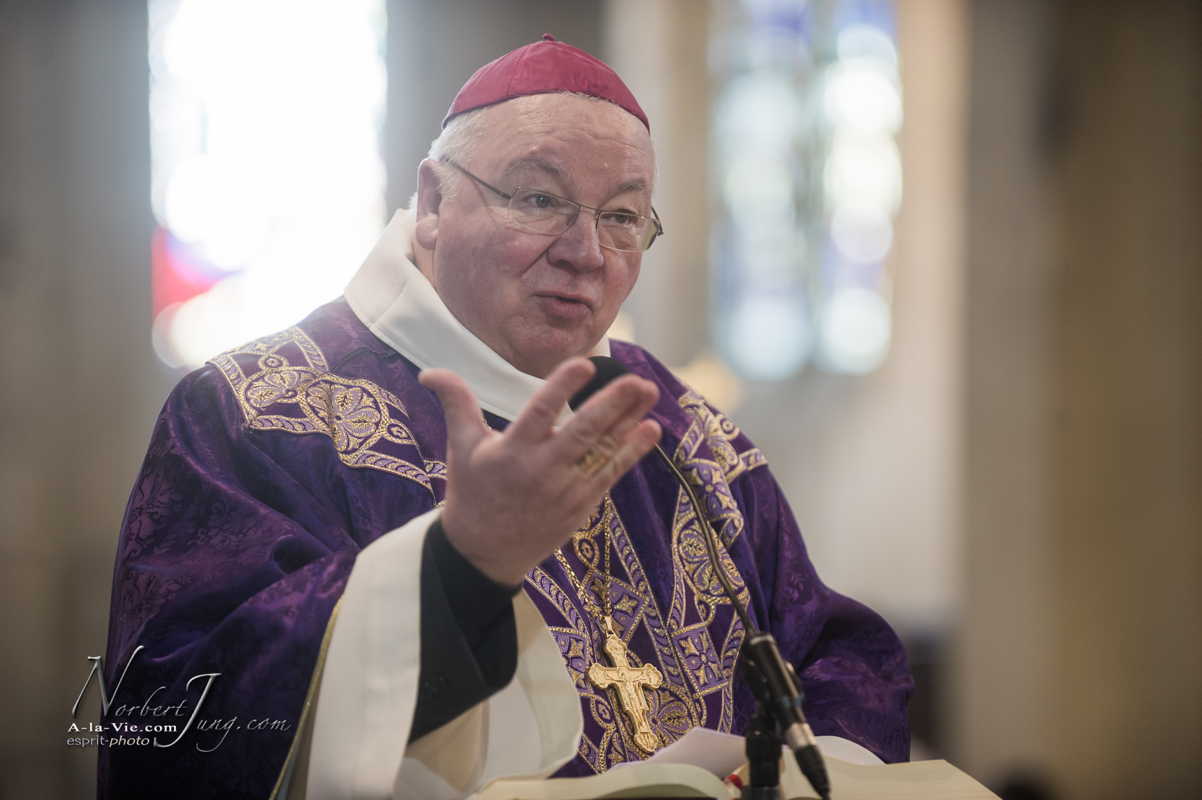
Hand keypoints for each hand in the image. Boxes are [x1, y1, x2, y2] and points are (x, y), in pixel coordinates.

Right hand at [419, 358, 661, 586]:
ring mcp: (565, 489)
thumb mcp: (461, 447)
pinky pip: (610, 474)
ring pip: (602, 451)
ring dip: (629, 422)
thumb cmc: (472, 491)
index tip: (585, 364)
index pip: (539, 414)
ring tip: (650, 392)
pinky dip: (632, 452)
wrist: (483, 553)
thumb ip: (456, 404)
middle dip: (612, 405)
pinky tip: (650, 429)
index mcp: (511, 451)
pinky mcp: (581, 505)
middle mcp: (541, 470)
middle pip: (582, 433)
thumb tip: (429, 372)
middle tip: (636, 380)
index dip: (562, 388)